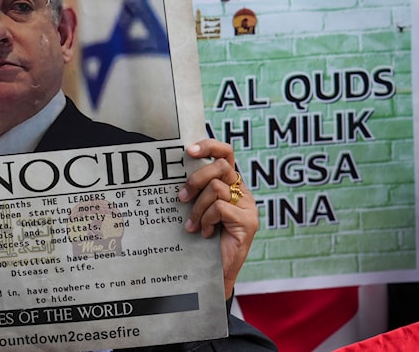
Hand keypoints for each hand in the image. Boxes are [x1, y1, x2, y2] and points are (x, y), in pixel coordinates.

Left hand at [178, 139, 257, 297]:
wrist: (215, 272)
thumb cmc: (203, 239)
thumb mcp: (198, 209)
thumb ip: (196, 191)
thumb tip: (171, 174)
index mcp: (231, 185)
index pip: (226, 154)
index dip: (209, 147)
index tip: (188, 150)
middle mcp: (242, 192)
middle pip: (221, 166)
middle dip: (196, 179)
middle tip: (182, 197)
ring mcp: (248, 207)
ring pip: (217, 188)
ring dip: (198, 208)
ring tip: (193, 225)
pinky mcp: (248, 222)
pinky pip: (220, 208)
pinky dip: (207, 220)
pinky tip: (204, 233)